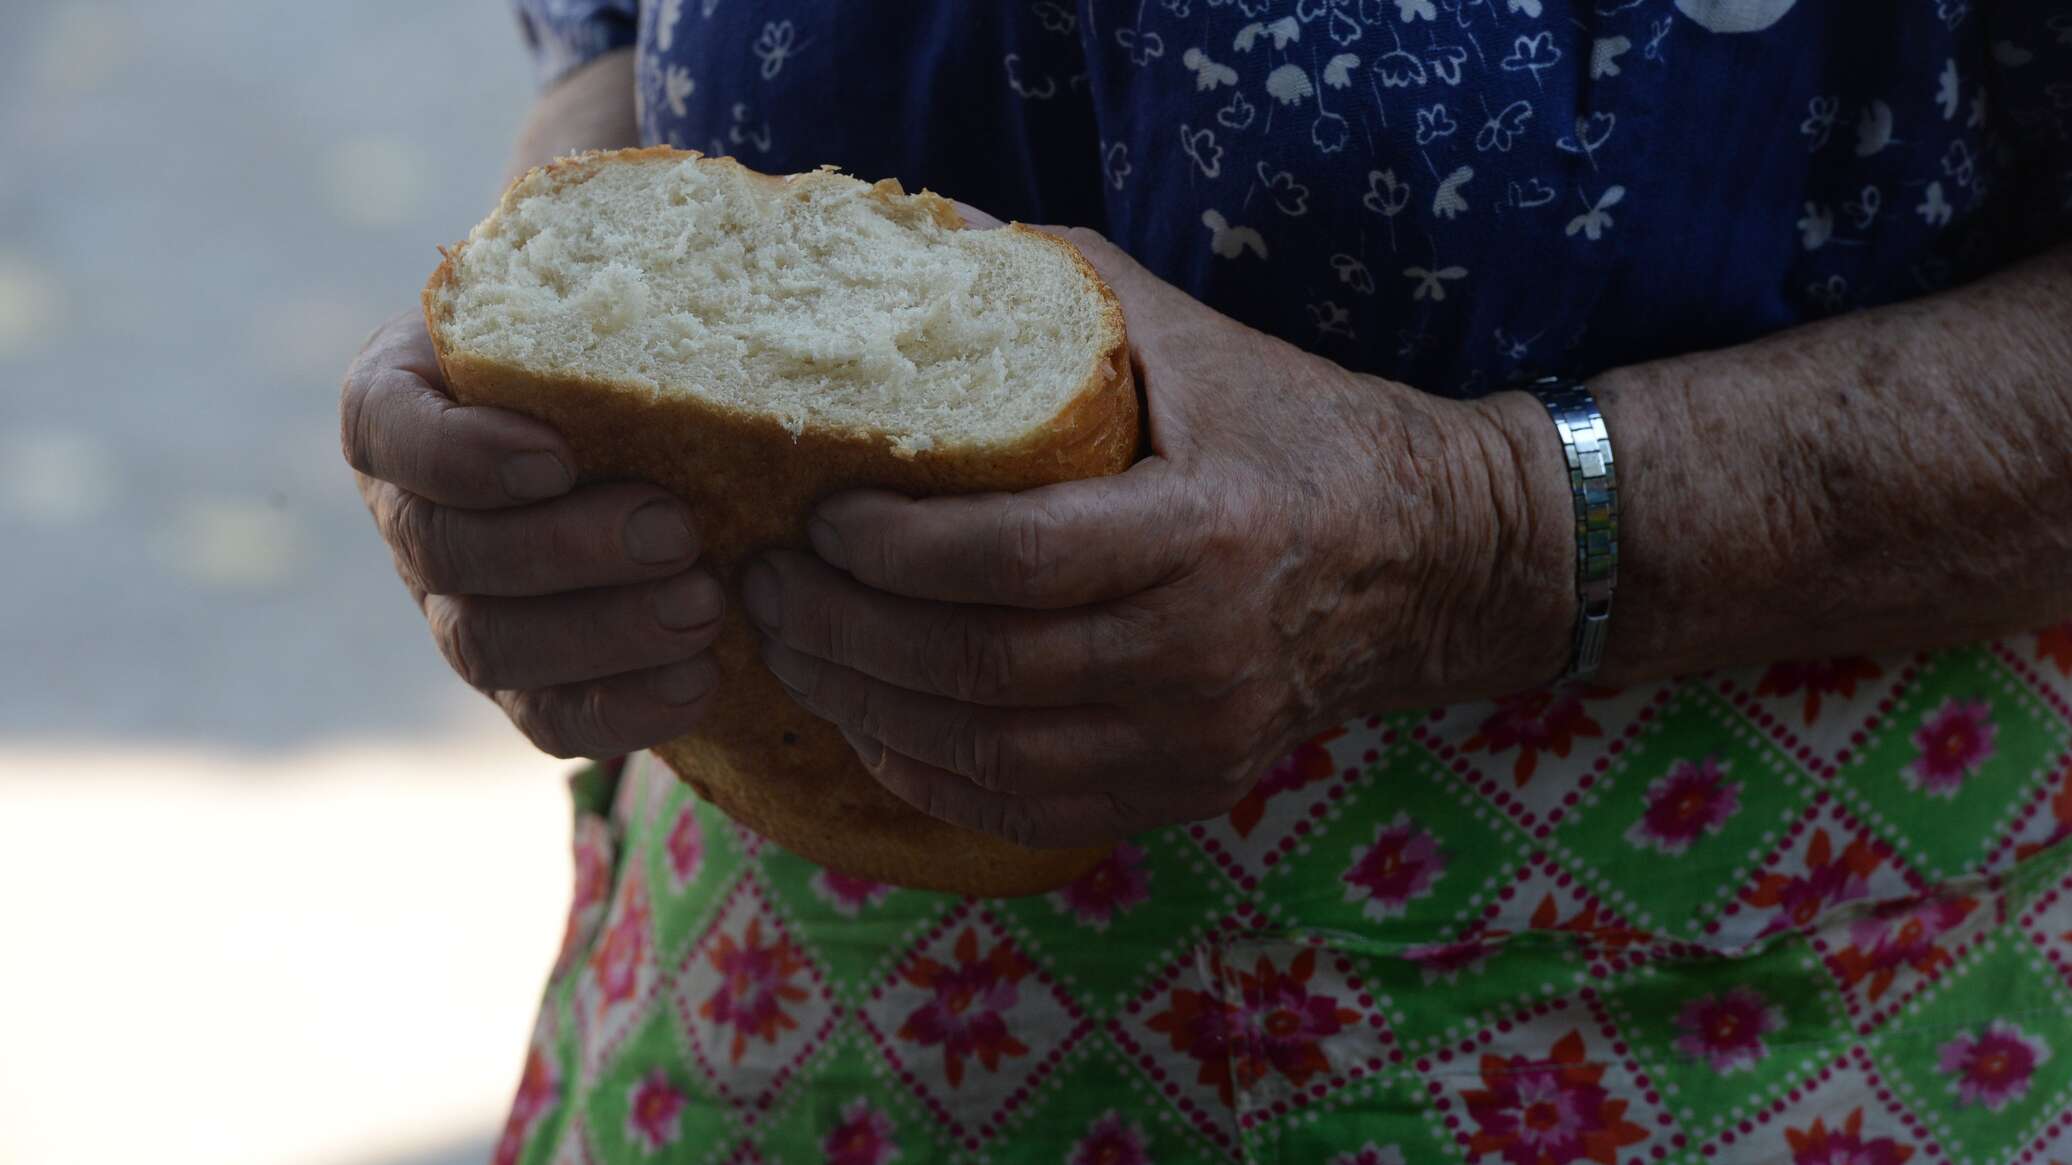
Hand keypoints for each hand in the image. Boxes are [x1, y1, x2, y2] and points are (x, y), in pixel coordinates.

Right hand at [341, 311, 725, 757]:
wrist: (634, 406)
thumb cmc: (618, 327)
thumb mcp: (609, 282)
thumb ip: (633, 274)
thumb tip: (755, 232)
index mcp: (404, 400)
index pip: (389, 427)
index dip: (461, 453)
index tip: (555, 451)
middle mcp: (413, 509)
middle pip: (448, 551)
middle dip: (564, 550)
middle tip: (678, 530)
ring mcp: (457, 603)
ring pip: (490, 645)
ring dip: (602, 634)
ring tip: (705, 607)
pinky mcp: (522, 677)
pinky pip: (545, 716)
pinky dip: (622, 709)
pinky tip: (702, 681)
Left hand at [740, 229, 1572, 846]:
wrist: (1427, 558)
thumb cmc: (1295, 428)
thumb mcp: (1193, 337)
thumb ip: (1063, 288)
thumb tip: (924, 244)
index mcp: (1205, 531)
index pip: (1014, 561)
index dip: (892, 551)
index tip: (816, 518)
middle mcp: (1202, 654)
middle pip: (978, 669)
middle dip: (841, 632)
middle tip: (761, 589)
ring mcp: (1195, 739)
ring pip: (989, 751)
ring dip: (863, 707)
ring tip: (788, 650)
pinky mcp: (1186, 789)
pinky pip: (1027, 807)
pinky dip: (929, 775)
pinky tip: (868, 725)